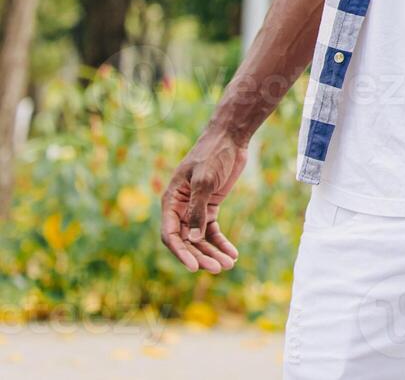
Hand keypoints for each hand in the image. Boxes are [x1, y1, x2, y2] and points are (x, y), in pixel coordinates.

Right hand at [160, 127, 246, 272]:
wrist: (230, 138)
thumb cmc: (212, 155)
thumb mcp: (204, 180)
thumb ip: (198, 209)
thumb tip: (193, 239)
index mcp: (171, 201)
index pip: (170, 235)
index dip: (181, 252)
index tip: (194, 267)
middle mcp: (180, 209)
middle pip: (187, 241)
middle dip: (202, 256)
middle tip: (219, 268)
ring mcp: (195, 209)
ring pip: (200, 239)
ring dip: (213, 252)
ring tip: (229, 265)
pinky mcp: (210, 207)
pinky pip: (212, 230)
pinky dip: (221, 242)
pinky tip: (232, 253)